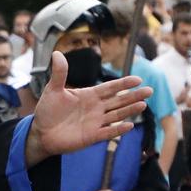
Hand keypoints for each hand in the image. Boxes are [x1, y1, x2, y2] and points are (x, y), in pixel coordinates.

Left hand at [31, 54, 149, 159]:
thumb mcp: (53, 90)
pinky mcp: (91, 136)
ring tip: (143, 105)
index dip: (123, 83)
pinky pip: (108, 133)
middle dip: (133, 96)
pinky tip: (129, 125)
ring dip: (130, 110)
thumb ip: (59, 73)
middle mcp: (96, 108)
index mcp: (89, 95)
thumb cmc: (47, 111)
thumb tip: (57, 53)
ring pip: (117, 115)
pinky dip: (118, 130)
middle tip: (149, 91)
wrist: (41, 132)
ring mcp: (95, 122)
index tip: (138, 79)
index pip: (110, 87)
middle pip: (118, 100)